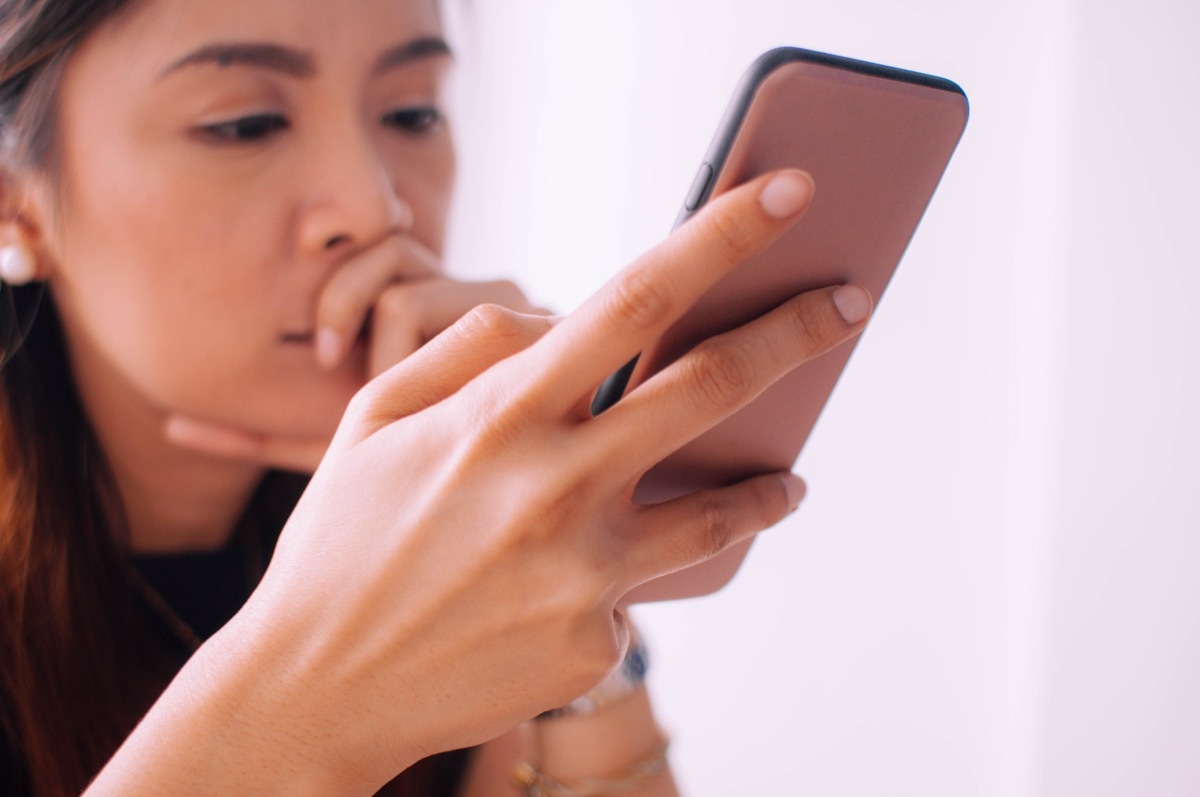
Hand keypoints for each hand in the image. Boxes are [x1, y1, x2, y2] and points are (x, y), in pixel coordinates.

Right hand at [206, 169, 870, 789]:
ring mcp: (584, 573)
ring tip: (790, 476)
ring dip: (772, 482)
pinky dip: (633, 571)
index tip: (786, 193)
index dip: (718, 238)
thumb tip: (559, 321)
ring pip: (720, 507)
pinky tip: (590, 582)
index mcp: (499, 416)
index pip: (633, 300)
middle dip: (797, 331)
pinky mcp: (596, 640)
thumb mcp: (376, 418)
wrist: (319, 690)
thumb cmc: (343, 541)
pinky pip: (641, 586)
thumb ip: (470, 351)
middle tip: (851, 301)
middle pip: (711, 385)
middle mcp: (554, 486)